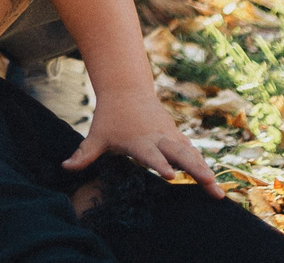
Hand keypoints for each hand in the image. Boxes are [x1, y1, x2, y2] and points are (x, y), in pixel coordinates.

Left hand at [62, 88, 223, 193]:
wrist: (126, 90)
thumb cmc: (109, 118)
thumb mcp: (96, 135)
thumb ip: (84, 154)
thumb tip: (65, 167)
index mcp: (139, 140)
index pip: (150, 155)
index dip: (160, 165)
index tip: (171, 177)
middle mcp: (158, 138)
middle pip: (179, 154)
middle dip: (195, 169)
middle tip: (209, 183)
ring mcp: (170, 136)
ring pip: (191, 154)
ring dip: (205, 171)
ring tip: (218, 192)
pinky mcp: (176, 137)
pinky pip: (192, 152)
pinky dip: (203, 165)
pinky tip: (213, 183)